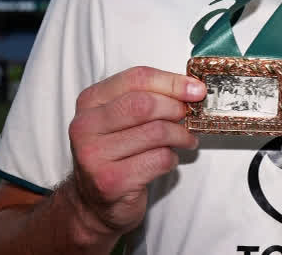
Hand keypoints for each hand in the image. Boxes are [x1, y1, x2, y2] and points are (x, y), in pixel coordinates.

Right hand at [65, 66, 205, 237]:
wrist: (94, 202)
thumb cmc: (116, 155)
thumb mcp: (122, 119)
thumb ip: (149, 98)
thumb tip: (192, 88)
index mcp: (90, 101)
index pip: (136, 78)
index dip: (171, 82)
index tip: (196, 89)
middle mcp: (86, 125)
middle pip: (145, 104)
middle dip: (176, 108)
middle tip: (189, 116)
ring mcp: (95, 155)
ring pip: (156, 132)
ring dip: (180, 135)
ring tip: (186, 140)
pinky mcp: (110, 181)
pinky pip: (158, 159)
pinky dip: (172, 159)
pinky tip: (168, 160)